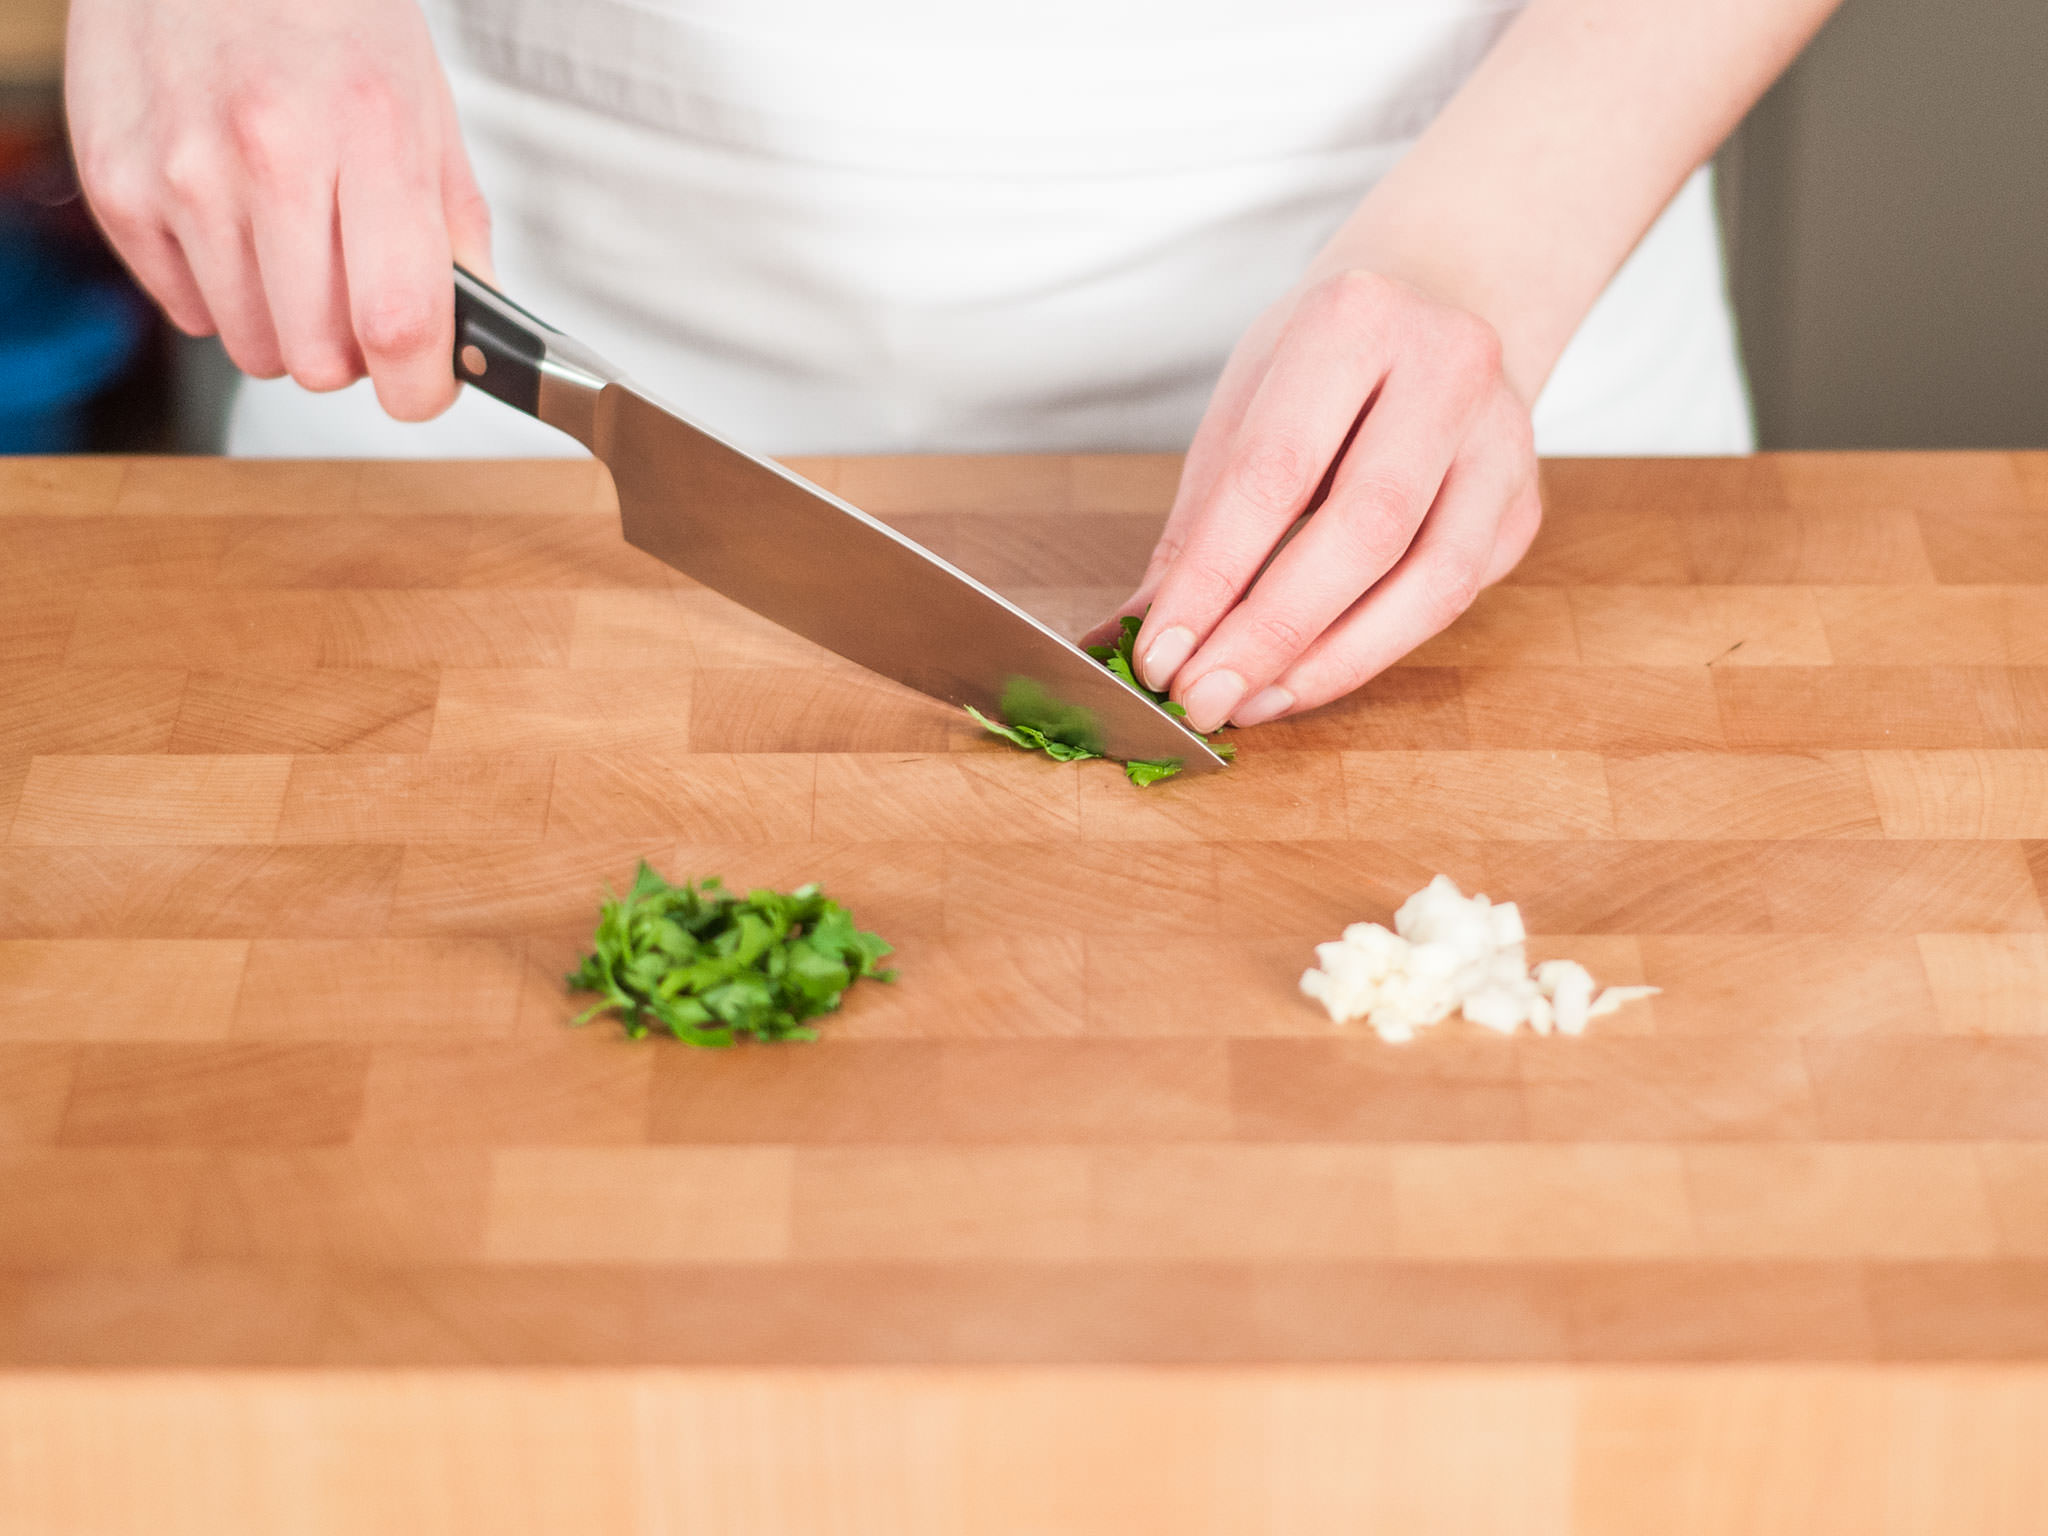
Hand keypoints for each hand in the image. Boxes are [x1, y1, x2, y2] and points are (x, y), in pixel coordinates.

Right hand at [66, 0, 489, 419]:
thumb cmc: (327, 13)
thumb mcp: (423, 105)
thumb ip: (454, 228)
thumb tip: (472, 335)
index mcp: (368, 134)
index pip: (398, 325)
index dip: (421, 389)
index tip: (425, 387)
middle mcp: (269, 156)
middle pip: (320, 359)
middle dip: (353, 355)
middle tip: (356, 297)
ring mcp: (182, 173)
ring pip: (252, 348)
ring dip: (285, 325)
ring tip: (293, 247)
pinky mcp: (117, 186)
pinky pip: (188, 312)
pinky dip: (221, 293)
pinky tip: (235, 224)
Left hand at [1106, 270, 1541, 731]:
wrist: (1438, 306)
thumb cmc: (1320, 362)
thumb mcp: (1244, 407)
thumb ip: (1199, 522)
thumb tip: (1138, 633)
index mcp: (1355, 322)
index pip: (1274, 473)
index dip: (1213, 578)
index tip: (1161, 655)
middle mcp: (1448, 368)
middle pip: (1364, 530)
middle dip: (1272, 632)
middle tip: (1203, 699)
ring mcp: (1502, 439)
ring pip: (1431, 581)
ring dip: (1331, 661)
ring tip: (1251, 703)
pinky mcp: (1524, 506)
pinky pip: (1451, 599)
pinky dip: (1371, 651)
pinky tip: (1303, 680)